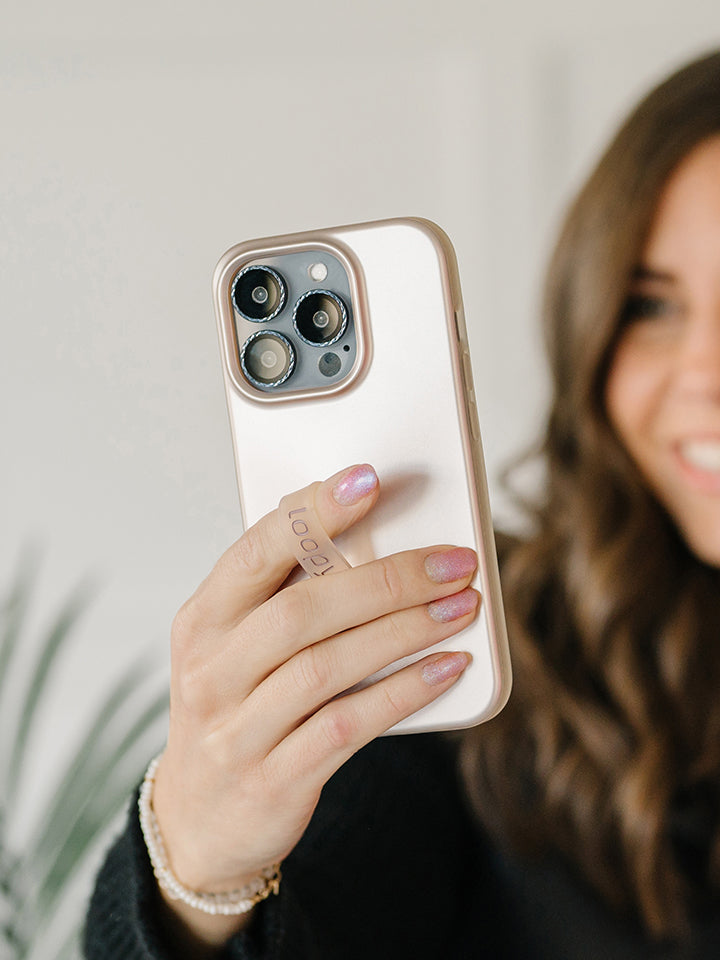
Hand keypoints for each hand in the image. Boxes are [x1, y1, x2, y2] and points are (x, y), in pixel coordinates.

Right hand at [152, 463, 476, 947]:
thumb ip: (289, 596)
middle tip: (453, 563)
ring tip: (461, 607)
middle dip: (387, 580)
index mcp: (203, 618)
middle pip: (302, 610)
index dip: (313, 513)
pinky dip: (403, 693)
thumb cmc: (237, 704)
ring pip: (328, 667)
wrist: (200, 817)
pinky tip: (447, 668)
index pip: (255, 551)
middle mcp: (212, 670)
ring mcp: (237, 729)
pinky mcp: (274, 779)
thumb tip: (380, 538)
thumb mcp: (238, 645)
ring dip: (404, 631)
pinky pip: (347, 727)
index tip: (369, 480)